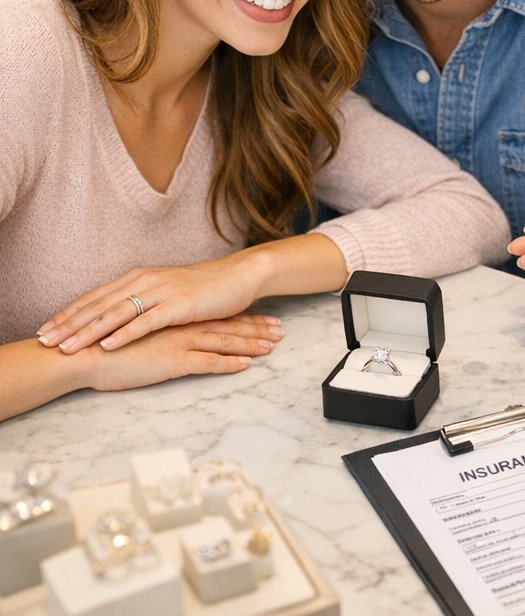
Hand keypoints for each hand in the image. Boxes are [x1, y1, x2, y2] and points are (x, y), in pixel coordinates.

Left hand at [36, 254, 259, 354]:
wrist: (239, 276)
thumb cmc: (205, 288)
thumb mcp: (167, 292)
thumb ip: (142, 301)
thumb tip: (118, 317)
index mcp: (140, 278)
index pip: (96, 296)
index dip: (69, 313)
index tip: (46, 329)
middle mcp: (145, 281)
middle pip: (99, 305)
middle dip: (69, 324)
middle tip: (45, 341)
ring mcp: (162, 292)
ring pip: (117, 313)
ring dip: (89, 331)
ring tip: (67, 347)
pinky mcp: (179, 304)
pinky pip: (146, 321)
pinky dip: (125, 333)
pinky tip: (108, 344)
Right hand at [86, 315, 281, 391]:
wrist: (84, 353)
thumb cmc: (105, 347)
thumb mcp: (139, 334)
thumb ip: (157, 333)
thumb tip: (169, 338)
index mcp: (175, 318)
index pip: (216, 317)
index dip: (241, 319)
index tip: (264, 320)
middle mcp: (182, 326)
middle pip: (227, 326)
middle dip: (256, 328)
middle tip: (280, 331)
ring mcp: (180, 341)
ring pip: (224, 341)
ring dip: (251, 344)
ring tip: (274, 346)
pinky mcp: (174, 359)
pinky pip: (209, 362)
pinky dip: (230, 363)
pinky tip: (248, 365)